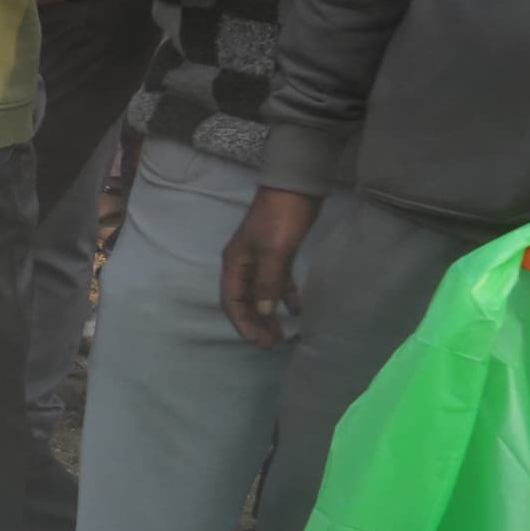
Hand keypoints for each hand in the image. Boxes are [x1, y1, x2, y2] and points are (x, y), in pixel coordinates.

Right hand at [222, 187, 318, 348]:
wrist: (295, 186)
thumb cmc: (280, 219)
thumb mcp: (274, 252)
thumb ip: (267, 283)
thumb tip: (263, 312)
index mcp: (235, 264)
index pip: (233, 302)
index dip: (244, 324)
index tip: (260, 342)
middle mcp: (243, 265)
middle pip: (246, 301)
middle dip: (256, 323)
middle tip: (272, 344)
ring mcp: (260, 259)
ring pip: (261, 294)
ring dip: (269, 313)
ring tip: (282, 333)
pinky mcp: (278, 254)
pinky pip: (278, 282)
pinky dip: (285, 296)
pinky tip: (296, 310)